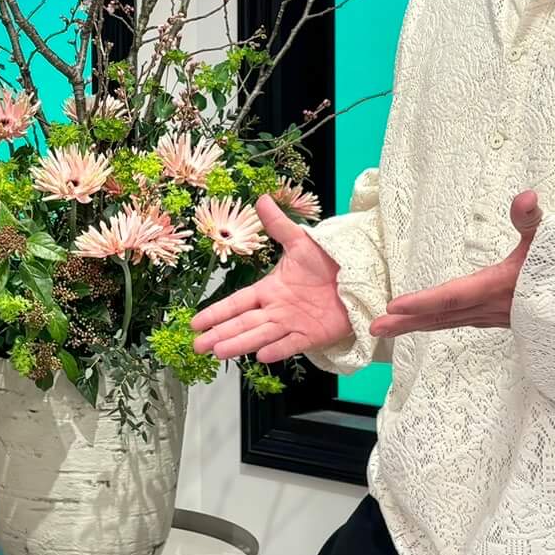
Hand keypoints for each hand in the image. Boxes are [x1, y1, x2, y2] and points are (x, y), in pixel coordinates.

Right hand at [191, 196, 350, 363]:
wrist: (358, 276)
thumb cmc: (328, 260)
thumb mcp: (300, 242)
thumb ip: (279, 225)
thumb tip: (261, 199)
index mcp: (269, 289)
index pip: (236, 303)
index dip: (216, 312)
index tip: (195, 323)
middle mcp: (275, 310)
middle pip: (242, 324)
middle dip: (219, 334)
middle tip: (197, 346)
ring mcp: (291, 324)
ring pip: (260, 335)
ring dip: (240, 344)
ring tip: (218, 351)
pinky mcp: (310, 336)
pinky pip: (290, 344)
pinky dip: (276, 349)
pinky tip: (260, 356)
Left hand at [369, 192, 541, 336]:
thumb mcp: (550, 240)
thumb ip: (532, 219)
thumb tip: (526, 197)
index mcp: (497, 287)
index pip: (453, 297)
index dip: (424, 301)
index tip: (394, 306)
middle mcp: (492, 307)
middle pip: (443, 316)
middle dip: (408, 322)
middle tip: (374, 328)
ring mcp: (495, 316)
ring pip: (450, 322)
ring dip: (420, 324)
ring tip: (390, 327)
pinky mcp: (501, 318)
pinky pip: (462, 322)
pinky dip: (440, 322)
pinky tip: (431, 321)